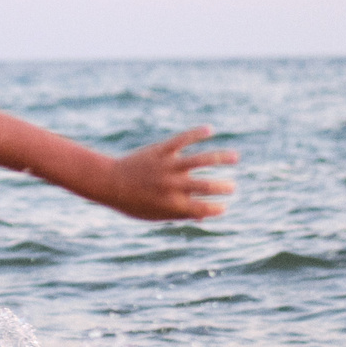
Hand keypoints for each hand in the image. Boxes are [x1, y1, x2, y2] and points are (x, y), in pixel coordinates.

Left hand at [109, 127, 237, 220]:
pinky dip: (197, 133)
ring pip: (200, 160)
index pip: (202, 208)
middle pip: (205, 186)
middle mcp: (172, 185)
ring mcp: (167, 166)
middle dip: (223, 187)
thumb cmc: (133, 203)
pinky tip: (210, 129)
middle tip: (233, 187)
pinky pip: (182, 139)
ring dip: (221, 158)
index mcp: (172, 204)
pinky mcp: (161, 150)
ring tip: (236, 157)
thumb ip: (181, 215)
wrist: (109, 183)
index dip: (216, 208)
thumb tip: (204, 216)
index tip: (223, 207)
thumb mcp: (156, 215)